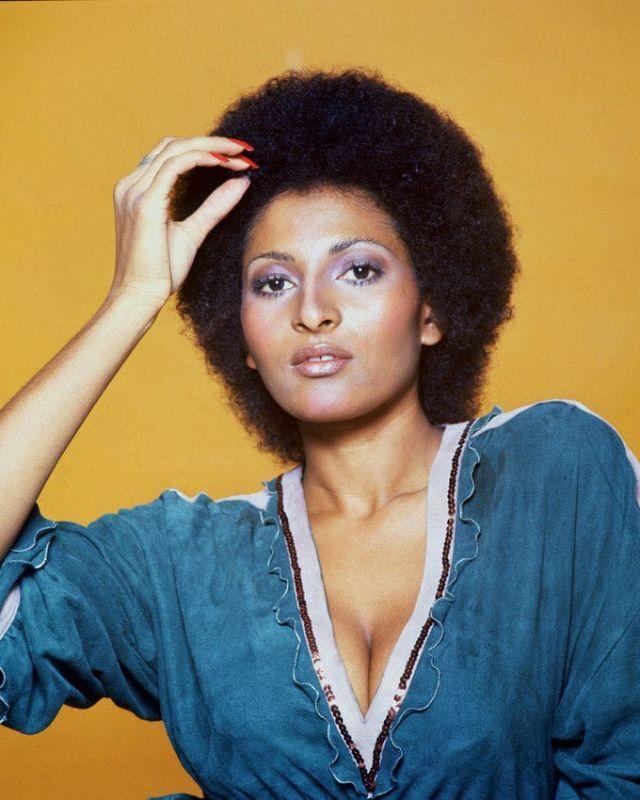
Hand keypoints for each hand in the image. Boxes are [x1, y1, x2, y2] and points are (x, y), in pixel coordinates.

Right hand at [108, 135, 255, 308]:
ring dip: (212, 147)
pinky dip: (201, 158)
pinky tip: (223, 162)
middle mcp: (131, 185)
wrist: (139, 297)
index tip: (237, 157)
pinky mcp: (144, 204)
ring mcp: (134, 192)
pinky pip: (174, 166)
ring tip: (241, 154)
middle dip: (212, 143)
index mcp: (138, 191)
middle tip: (245, 150)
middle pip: (174, 145)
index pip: (172, 155)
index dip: (205, 149)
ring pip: (175, 149)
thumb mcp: (193, 233)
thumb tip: (241, 184)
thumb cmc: (160, 272)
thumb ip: (214, 207)